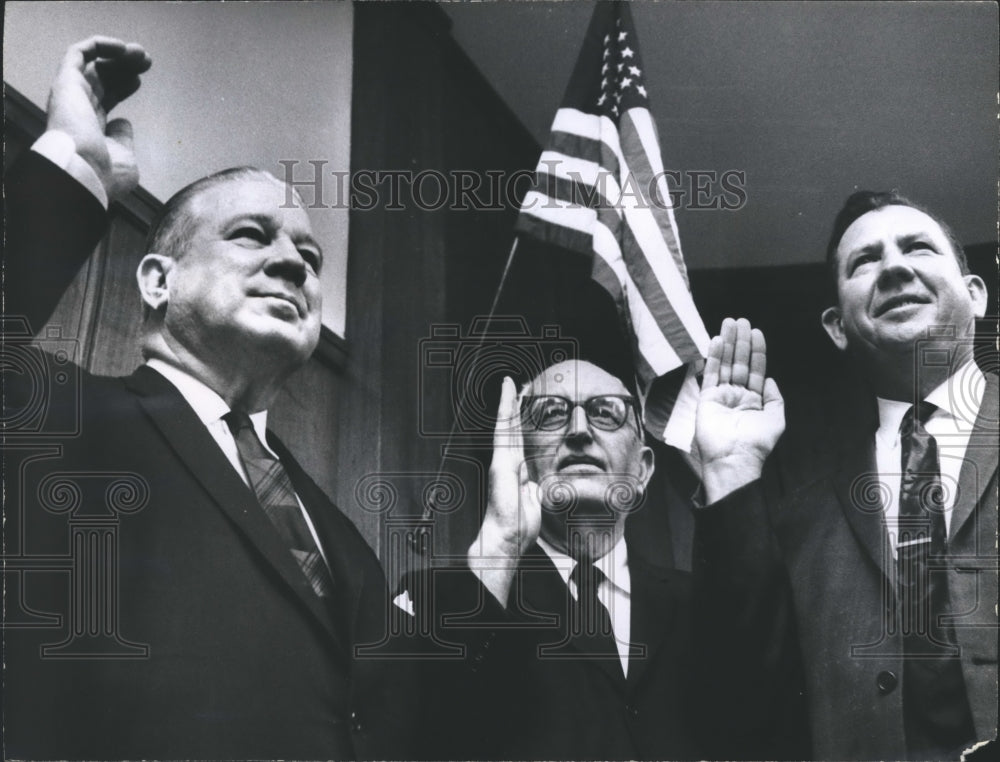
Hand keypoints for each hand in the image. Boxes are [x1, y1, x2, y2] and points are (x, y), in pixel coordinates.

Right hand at [46, 36, 151, 199]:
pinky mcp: (66, 82)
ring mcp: (71, 95)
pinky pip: (78, 53)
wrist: (85, 174)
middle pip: (101, 78)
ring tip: (142, 54)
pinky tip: (122, 48)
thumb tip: (123, 122)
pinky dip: (99, 45)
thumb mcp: (125, 159)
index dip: (122, 86)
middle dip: (124, 66)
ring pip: (92, 63)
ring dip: (118, 54)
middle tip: (147, 61)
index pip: (104, 98)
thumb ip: (124, 139)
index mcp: (89, 129)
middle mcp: (78, 110)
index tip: (140, 79)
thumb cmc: (105, 175)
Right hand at [467, 376, 541, 605]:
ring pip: (506, 424)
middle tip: (518, 384)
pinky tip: (507, 391)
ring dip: (509, 401)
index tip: (525, 403)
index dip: (522, 421)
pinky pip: (503, 428)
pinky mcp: (501, 460)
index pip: (519, 439)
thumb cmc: (517, 526)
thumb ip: (531, 488)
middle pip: (512, 427)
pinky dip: (505, 407)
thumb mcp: (532, 501)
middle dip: (514, 405)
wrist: (505, 538)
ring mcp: (502, 459)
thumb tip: (533, 484)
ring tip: (511, 382)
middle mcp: (507, 461)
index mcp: (515, 470)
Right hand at [695, 318, 784, 502]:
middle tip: (740, 320)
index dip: (757, 350)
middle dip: (741, 341)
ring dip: (728, 343)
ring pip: (725, 363)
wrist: (735, 458)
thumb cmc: (757, 443)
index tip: (756, 331)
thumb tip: (771, 380)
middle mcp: (737, 395)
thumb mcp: (776, 419)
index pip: (756, 369)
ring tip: (729, 322)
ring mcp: (722, 396)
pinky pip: (711, 373)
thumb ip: (775, 398)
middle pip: (740, 362)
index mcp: (754, 400)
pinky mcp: (707, 398)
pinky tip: (717, 340)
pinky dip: (714, 356)